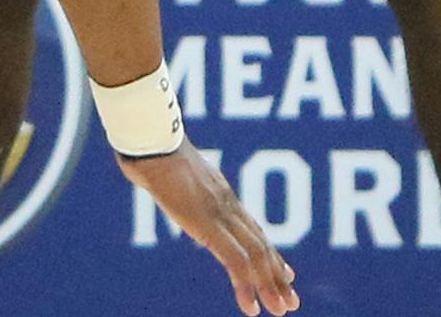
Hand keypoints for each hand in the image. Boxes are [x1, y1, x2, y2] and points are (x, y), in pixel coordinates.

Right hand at [116, 144, 298, 314]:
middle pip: (260, 243)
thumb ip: (172, 180)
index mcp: (219, 192)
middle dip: (277, 274)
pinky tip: (250, 308)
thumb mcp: (168, 169)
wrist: (149, 140)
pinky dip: (246, 286)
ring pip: (256, 255)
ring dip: (270, 285)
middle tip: (291, 302)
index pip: (252, 228)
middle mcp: (226, 204)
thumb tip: (154, 177)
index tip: (286, 273)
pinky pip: (235, 260)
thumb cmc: (150, 148)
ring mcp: (220, 214)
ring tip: (281, 310)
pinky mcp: (208, 225)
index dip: (270, 253)